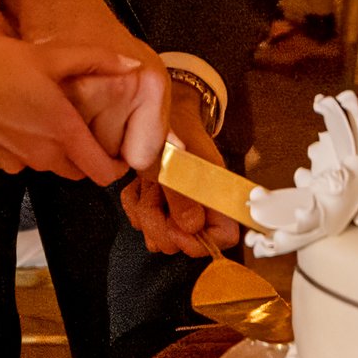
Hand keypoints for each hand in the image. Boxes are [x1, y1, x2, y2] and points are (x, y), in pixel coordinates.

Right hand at [0, 35, 132, 184]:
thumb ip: (94, 60)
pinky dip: (23, 144)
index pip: (103, 172)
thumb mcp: (48, 55)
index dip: (118, 166)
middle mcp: (42, 156)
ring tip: (40, 112)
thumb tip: (130, 64)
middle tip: (79, 123)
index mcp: (63, 133)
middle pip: (77, 170)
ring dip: (52, 147)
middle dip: (85, 154)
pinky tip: (10, 116)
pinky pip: (18, 158)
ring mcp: (15, 163)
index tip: (118, 150)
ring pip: (46, 163)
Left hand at [121, 78, 245, 258]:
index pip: (223, 237)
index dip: (200, 239)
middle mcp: (200, 208)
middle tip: (157, 192)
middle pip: (182, 243)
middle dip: (161, 221)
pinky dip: (133, 203)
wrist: (163, 114)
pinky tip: (138, 184)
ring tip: (149, 182)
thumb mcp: (179, 160)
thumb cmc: (177, 131)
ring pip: (158, 236)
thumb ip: (183, 194)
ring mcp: (177, 209)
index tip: (180, 225)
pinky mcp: (157, 206)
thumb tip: (192, 227)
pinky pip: (139, 221)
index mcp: (218, 196)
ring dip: (145, 209)